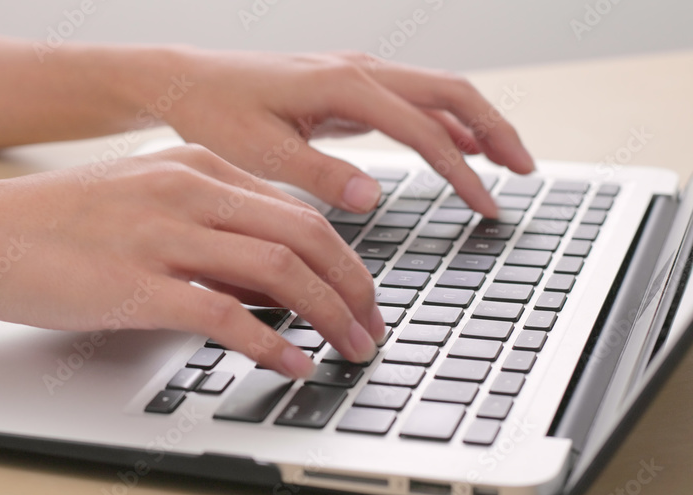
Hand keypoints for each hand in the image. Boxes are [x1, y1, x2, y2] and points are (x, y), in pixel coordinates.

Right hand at [0, 146, 384, 377]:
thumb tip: (267, 281)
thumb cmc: (55, 223)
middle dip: (354, 286)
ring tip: (349, 347)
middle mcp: (188, 191)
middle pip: (304, 234)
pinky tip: (292, 364)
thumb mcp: (143, 203)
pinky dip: (271, 342)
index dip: (343, 257)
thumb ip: (208, 232)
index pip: (295, 209)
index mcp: (195, 167)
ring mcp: (162, 234)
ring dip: (328, 314)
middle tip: (372, 326)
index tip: (360, 294)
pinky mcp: (136, 283)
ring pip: (278, 268)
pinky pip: (224, 314)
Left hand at [161, 50, 534, 216]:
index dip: (462, 171)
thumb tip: (374, 197)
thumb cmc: (215, 113)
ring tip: (506, 160)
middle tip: (525, 171)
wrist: (186, 82)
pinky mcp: (344, 87)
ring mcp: (353, 74)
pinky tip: (454, 145)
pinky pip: (407, 99)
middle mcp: (357, 71)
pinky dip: (440, 121)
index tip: (487, 206)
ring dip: (474, 122)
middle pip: (450, 92)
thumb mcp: (260, 153)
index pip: (424, 129)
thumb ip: (319, 175)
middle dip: (495, 130)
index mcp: (343, 86)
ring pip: (434, 91)